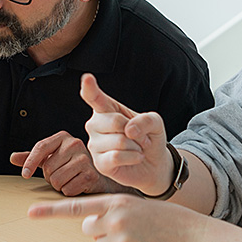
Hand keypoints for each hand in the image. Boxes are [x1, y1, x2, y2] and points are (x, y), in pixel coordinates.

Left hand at [9, 131, 114, 195]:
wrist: (99, 176)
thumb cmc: (73, 166)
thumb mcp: (52, 159)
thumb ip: (33, 158)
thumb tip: (13, 158)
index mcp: (63, 137)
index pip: (41, 147)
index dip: (30, 162)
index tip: (25, 175)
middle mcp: (74, 144)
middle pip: (47, 168)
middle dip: (50, 177)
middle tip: (62, 174)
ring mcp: (84, 159)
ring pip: (56, 180)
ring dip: (59, 185)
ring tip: (69, 179)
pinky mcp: (90, 175)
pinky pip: (67, 189)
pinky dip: (69, 192)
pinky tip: (77, 185)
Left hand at [28, 194, 205, 241]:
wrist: (189, 237)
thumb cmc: (162, 219)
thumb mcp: (135, 205)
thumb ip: (110, 211)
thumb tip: (89, 228)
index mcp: (115, 202)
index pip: (76, 207)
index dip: (51, 211)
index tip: (29, 214)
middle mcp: (114, 220)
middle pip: (88, 229)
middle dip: (102, 230)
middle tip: (128, 230)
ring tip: (138, 240)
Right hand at [81, 73, 170, 193]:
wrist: (154, 163)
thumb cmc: (149, 137)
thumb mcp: (155, 122)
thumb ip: (146, 119)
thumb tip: (129, 130)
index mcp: (106, 109)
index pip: (95, 97)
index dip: (90, 88)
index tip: (87, 78)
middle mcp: (95, 125)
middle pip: (114, 121)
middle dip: (135, 131)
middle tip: (140, 137)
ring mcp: (95, 144)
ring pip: (118, 141)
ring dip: (136, 146)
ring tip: (137, 148)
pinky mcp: (99, 163)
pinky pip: (116, 157)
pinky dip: (133, 157)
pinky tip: (135, 158)